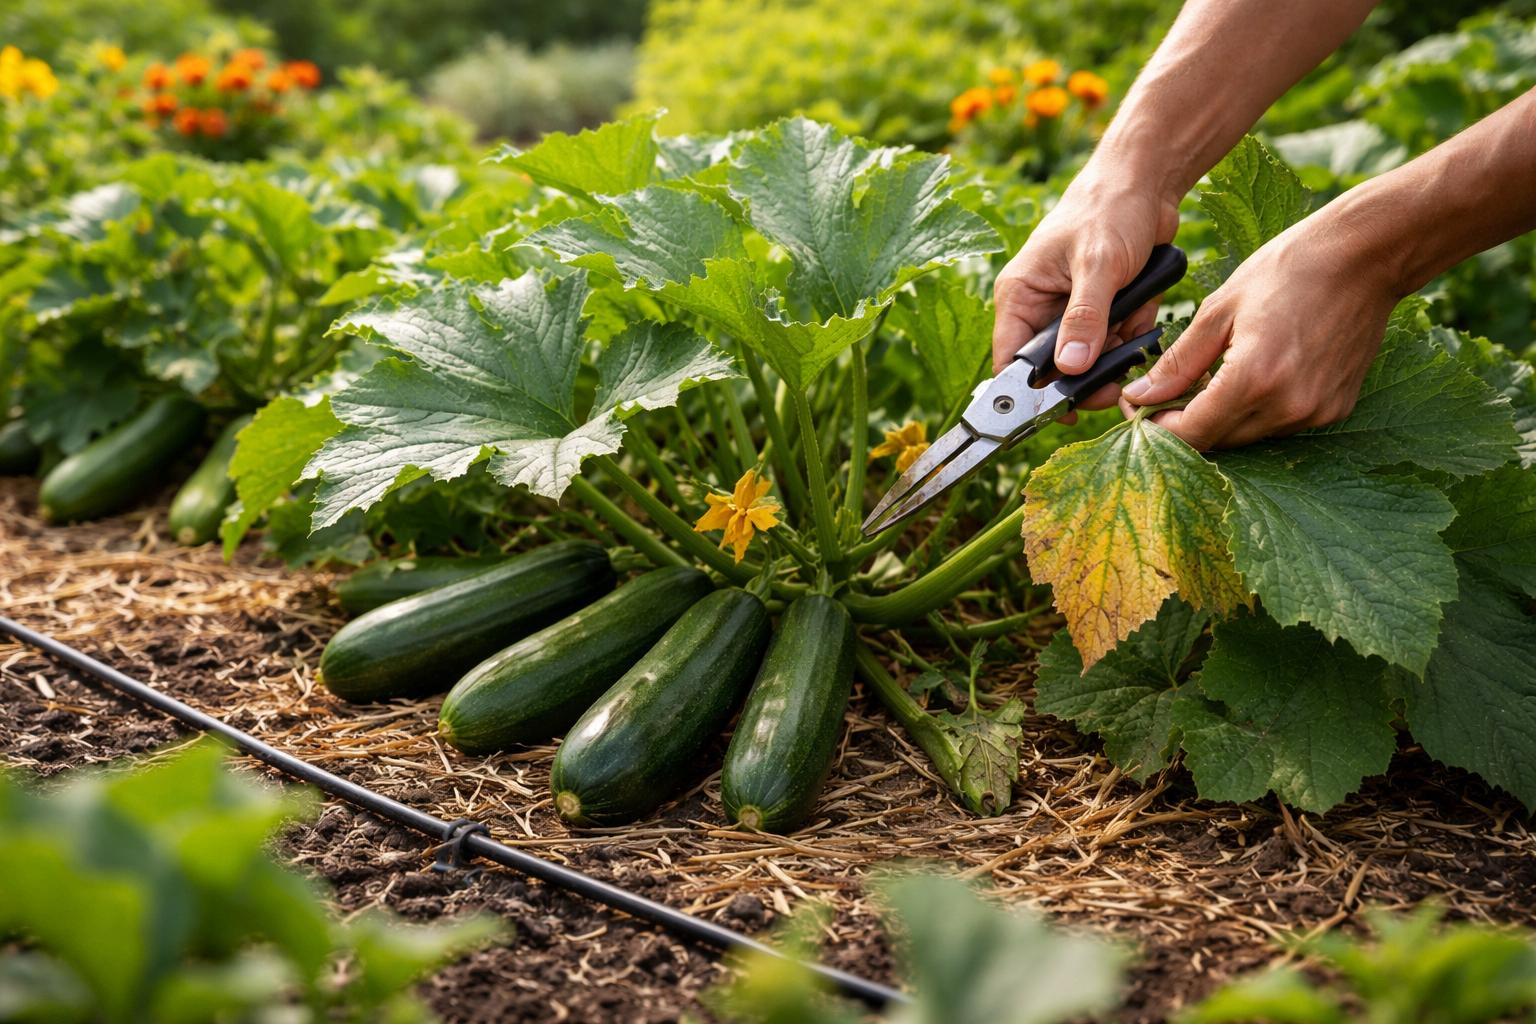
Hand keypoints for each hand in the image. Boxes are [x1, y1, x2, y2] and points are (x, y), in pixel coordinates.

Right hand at [991, 165, 1179, 413]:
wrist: (1148, 181)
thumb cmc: (1110, 209)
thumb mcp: (1099, 265)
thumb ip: (1085, 318)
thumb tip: (1069, 369)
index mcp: (1020, 296)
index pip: (1011, 361)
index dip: (1029, 393)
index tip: (1061, 412)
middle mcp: (1039, 308)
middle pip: (1054, 368)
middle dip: (1087, 375)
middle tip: (1114, 384)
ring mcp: (1071, 310)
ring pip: (1089, 358)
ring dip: (1115, 351)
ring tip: (1134, 322)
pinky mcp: (1101, 309)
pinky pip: (1114, 340)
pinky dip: (1133, 332)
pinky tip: (1143, 305)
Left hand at [1121, 215, 1399, 448]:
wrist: (1367, 256)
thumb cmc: (1289, 269)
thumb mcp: (1219, 309)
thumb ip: (1178, 362)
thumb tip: (1141, 396)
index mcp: (1253, 379)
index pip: (1190, 433)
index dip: (1155, 427)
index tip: (1137, 407)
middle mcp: (1287, 406)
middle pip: (1216, 441)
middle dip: (1183, 423)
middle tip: (1162, 394)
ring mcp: (1315, 413)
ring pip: (1246, 437)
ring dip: (1219, 418)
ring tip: (1205, 380)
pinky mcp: (1334, 410)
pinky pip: (1278, 426)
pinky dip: (1254, 411)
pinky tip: (1248, 378)